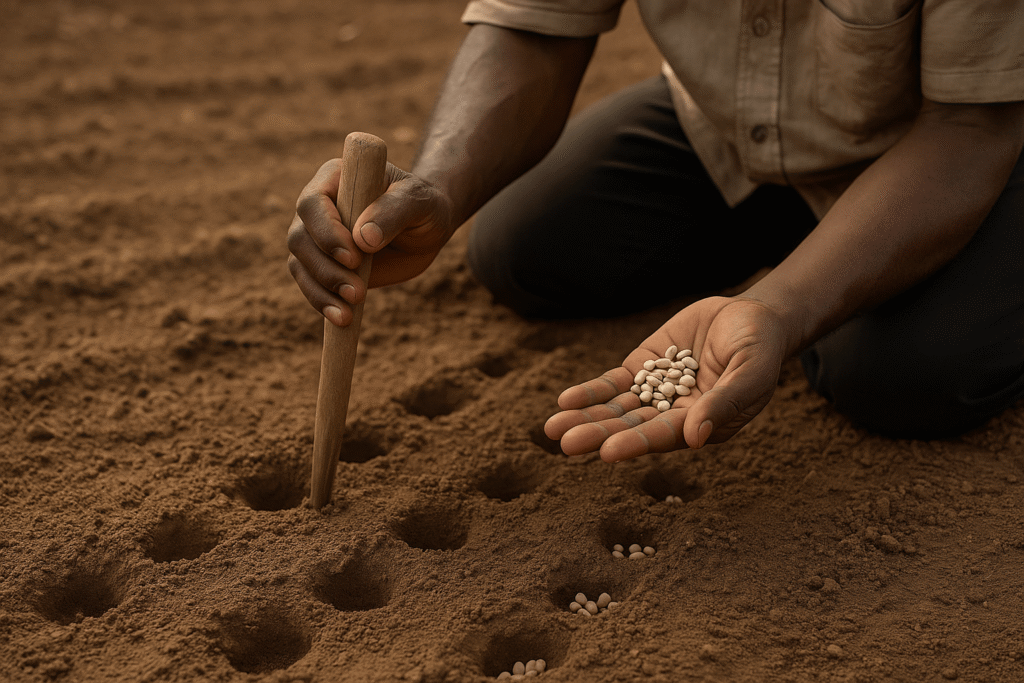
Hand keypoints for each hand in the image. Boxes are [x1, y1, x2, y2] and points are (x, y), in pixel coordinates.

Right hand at [287, 158, 454, 325]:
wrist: (426, 228)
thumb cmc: (423, 205)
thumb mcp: (418, 201)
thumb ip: (393, 211)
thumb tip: (362, 238)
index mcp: (336, 179)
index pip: (313, 203)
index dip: (326, 232)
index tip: (353, 256)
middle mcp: (319, 208)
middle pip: (300, 238)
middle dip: (325, 269)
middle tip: (357, 291)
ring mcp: (318, 238)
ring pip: (300, 264)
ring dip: (321, 291)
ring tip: (348, 312)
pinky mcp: (325, 265)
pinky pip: (311, 285)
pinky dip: (322, 303)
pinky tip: (342, 319)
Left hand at [544, 296, 789, 461]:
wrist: (752, 316)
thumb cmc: (760, 349)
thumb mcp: (750, 372)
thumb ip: (724, 403)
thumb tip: (695, 439)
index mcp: (702, 426)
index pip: (664, 437)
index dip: (636, 443)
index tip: (607, 452)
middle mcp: (674, 415)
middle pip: (630, 426)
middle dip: (597, 434)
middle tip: (565, 444)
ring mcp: (655, 392)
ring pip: (615, 408)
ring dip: (585, 417)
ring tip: (552, 428)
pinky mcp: (642, 367)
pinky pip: (613, 384)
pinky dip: (590, 392)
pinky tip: (565, 400)